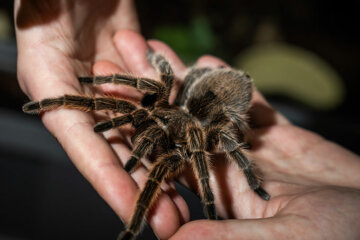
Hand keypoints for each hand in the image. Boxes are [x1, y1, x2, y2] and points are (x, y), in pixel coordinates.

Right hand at [16, 2, 190, 237]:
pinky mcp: (136, 66)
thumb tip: (41, 51)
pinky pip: (160, 97)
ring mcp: (113, 79)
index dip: (103, 176)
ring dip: (164, 161)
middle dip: (142, 184)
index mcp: (50, 77)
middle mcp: (83, 87)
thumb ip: (37, 23)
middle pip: (113, 145)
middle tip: (168, 221)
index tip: (132, 208)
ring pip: (142, 127)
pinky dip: (176, 121)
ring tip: (188, 192)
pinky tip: (194, 146)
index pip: (78, 138)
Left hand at [110, 31, 359, 238]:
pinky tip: (208, 61)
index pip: (161, 153)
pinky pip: (251, 104)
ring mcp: (251, 149)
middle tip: (116, 50)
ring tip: (150, 43)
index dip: (132, 125)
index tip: (105, 94)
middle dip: (146, 86)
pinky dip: (232, 83)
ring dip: (179, 75)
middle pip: (176, 120)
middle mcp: (225, 168)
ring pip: (208, 105)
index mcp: (215, 193)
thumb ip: (229, 238)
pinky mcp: (281, 136)